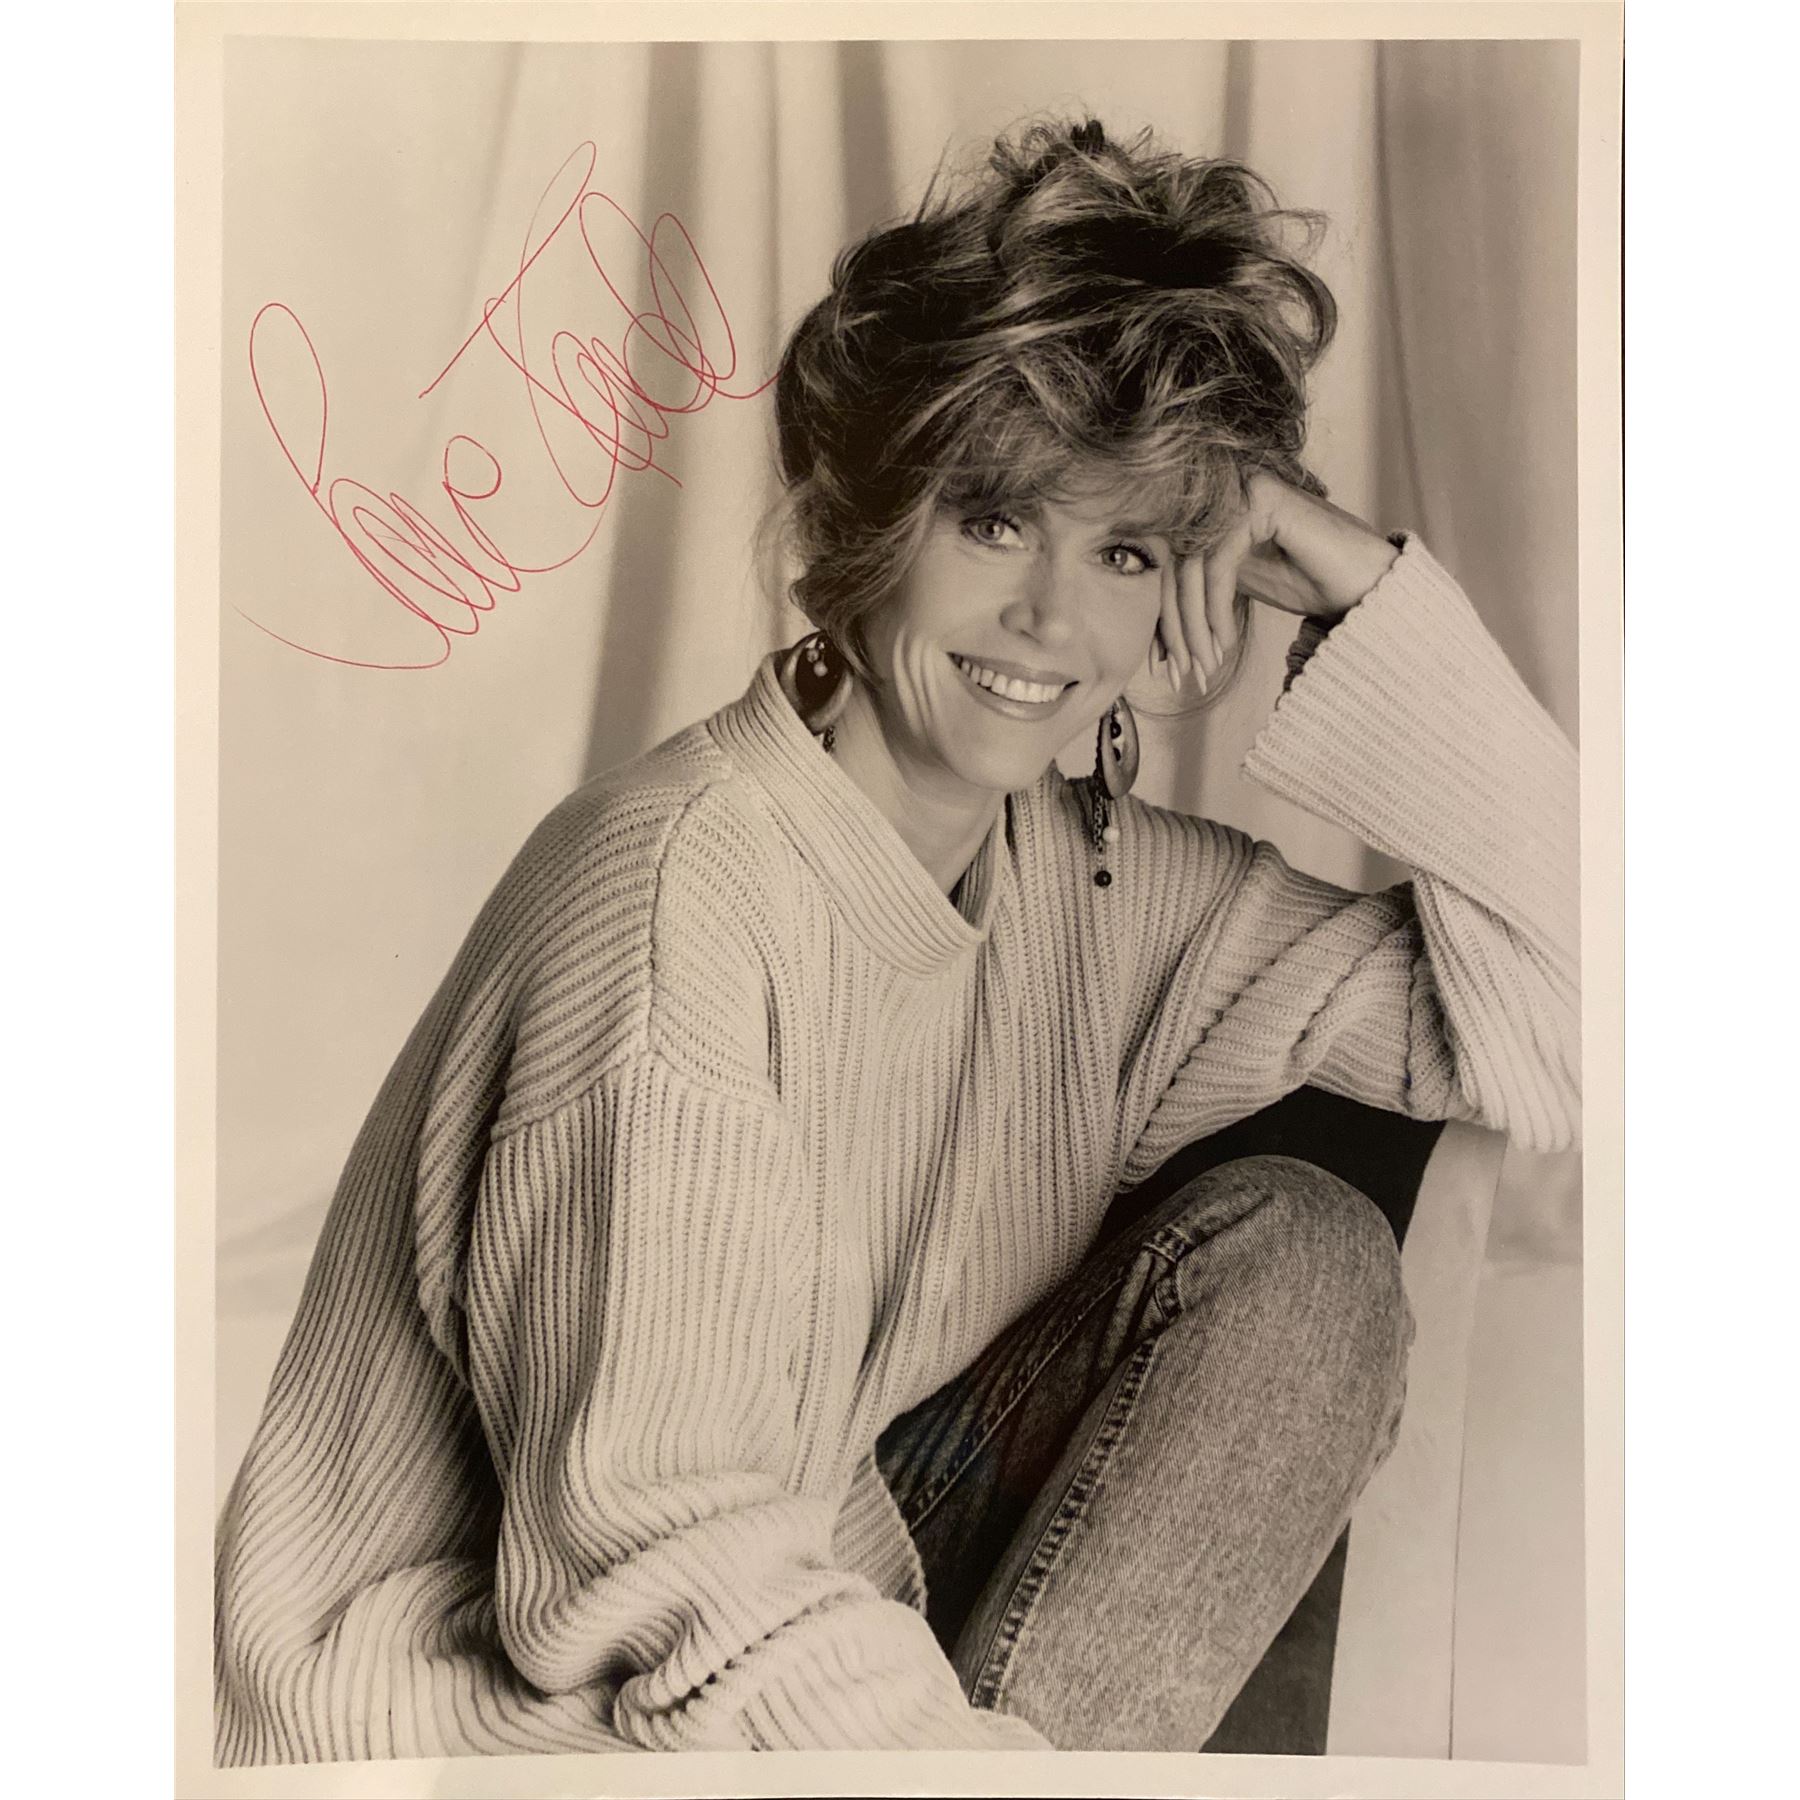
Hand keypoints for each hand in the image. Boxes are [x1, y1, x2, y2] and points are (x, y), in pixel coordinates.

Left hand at [1157, 470, 1399, 689]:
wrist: (1369, 582)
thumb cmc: (1313, 583)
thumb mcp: (1242, 590)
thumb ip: (1201, 595)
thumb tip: (1156, 635)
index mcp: (1215, 513)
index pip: (1174, 568)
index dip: (1166, 621)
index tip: (1166, 668)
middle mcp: (1224, 494)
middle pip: (1177, 567)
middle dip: (1178, 630)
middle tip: (1185, 675)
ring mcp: (1242, 490)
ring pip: (1193, 568)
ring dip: (1196, 626)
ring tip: (1208, 666)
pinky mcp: (1261, 500)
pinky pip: (1219, 561)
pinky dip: (1216, 607)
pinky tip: (1226, 640)